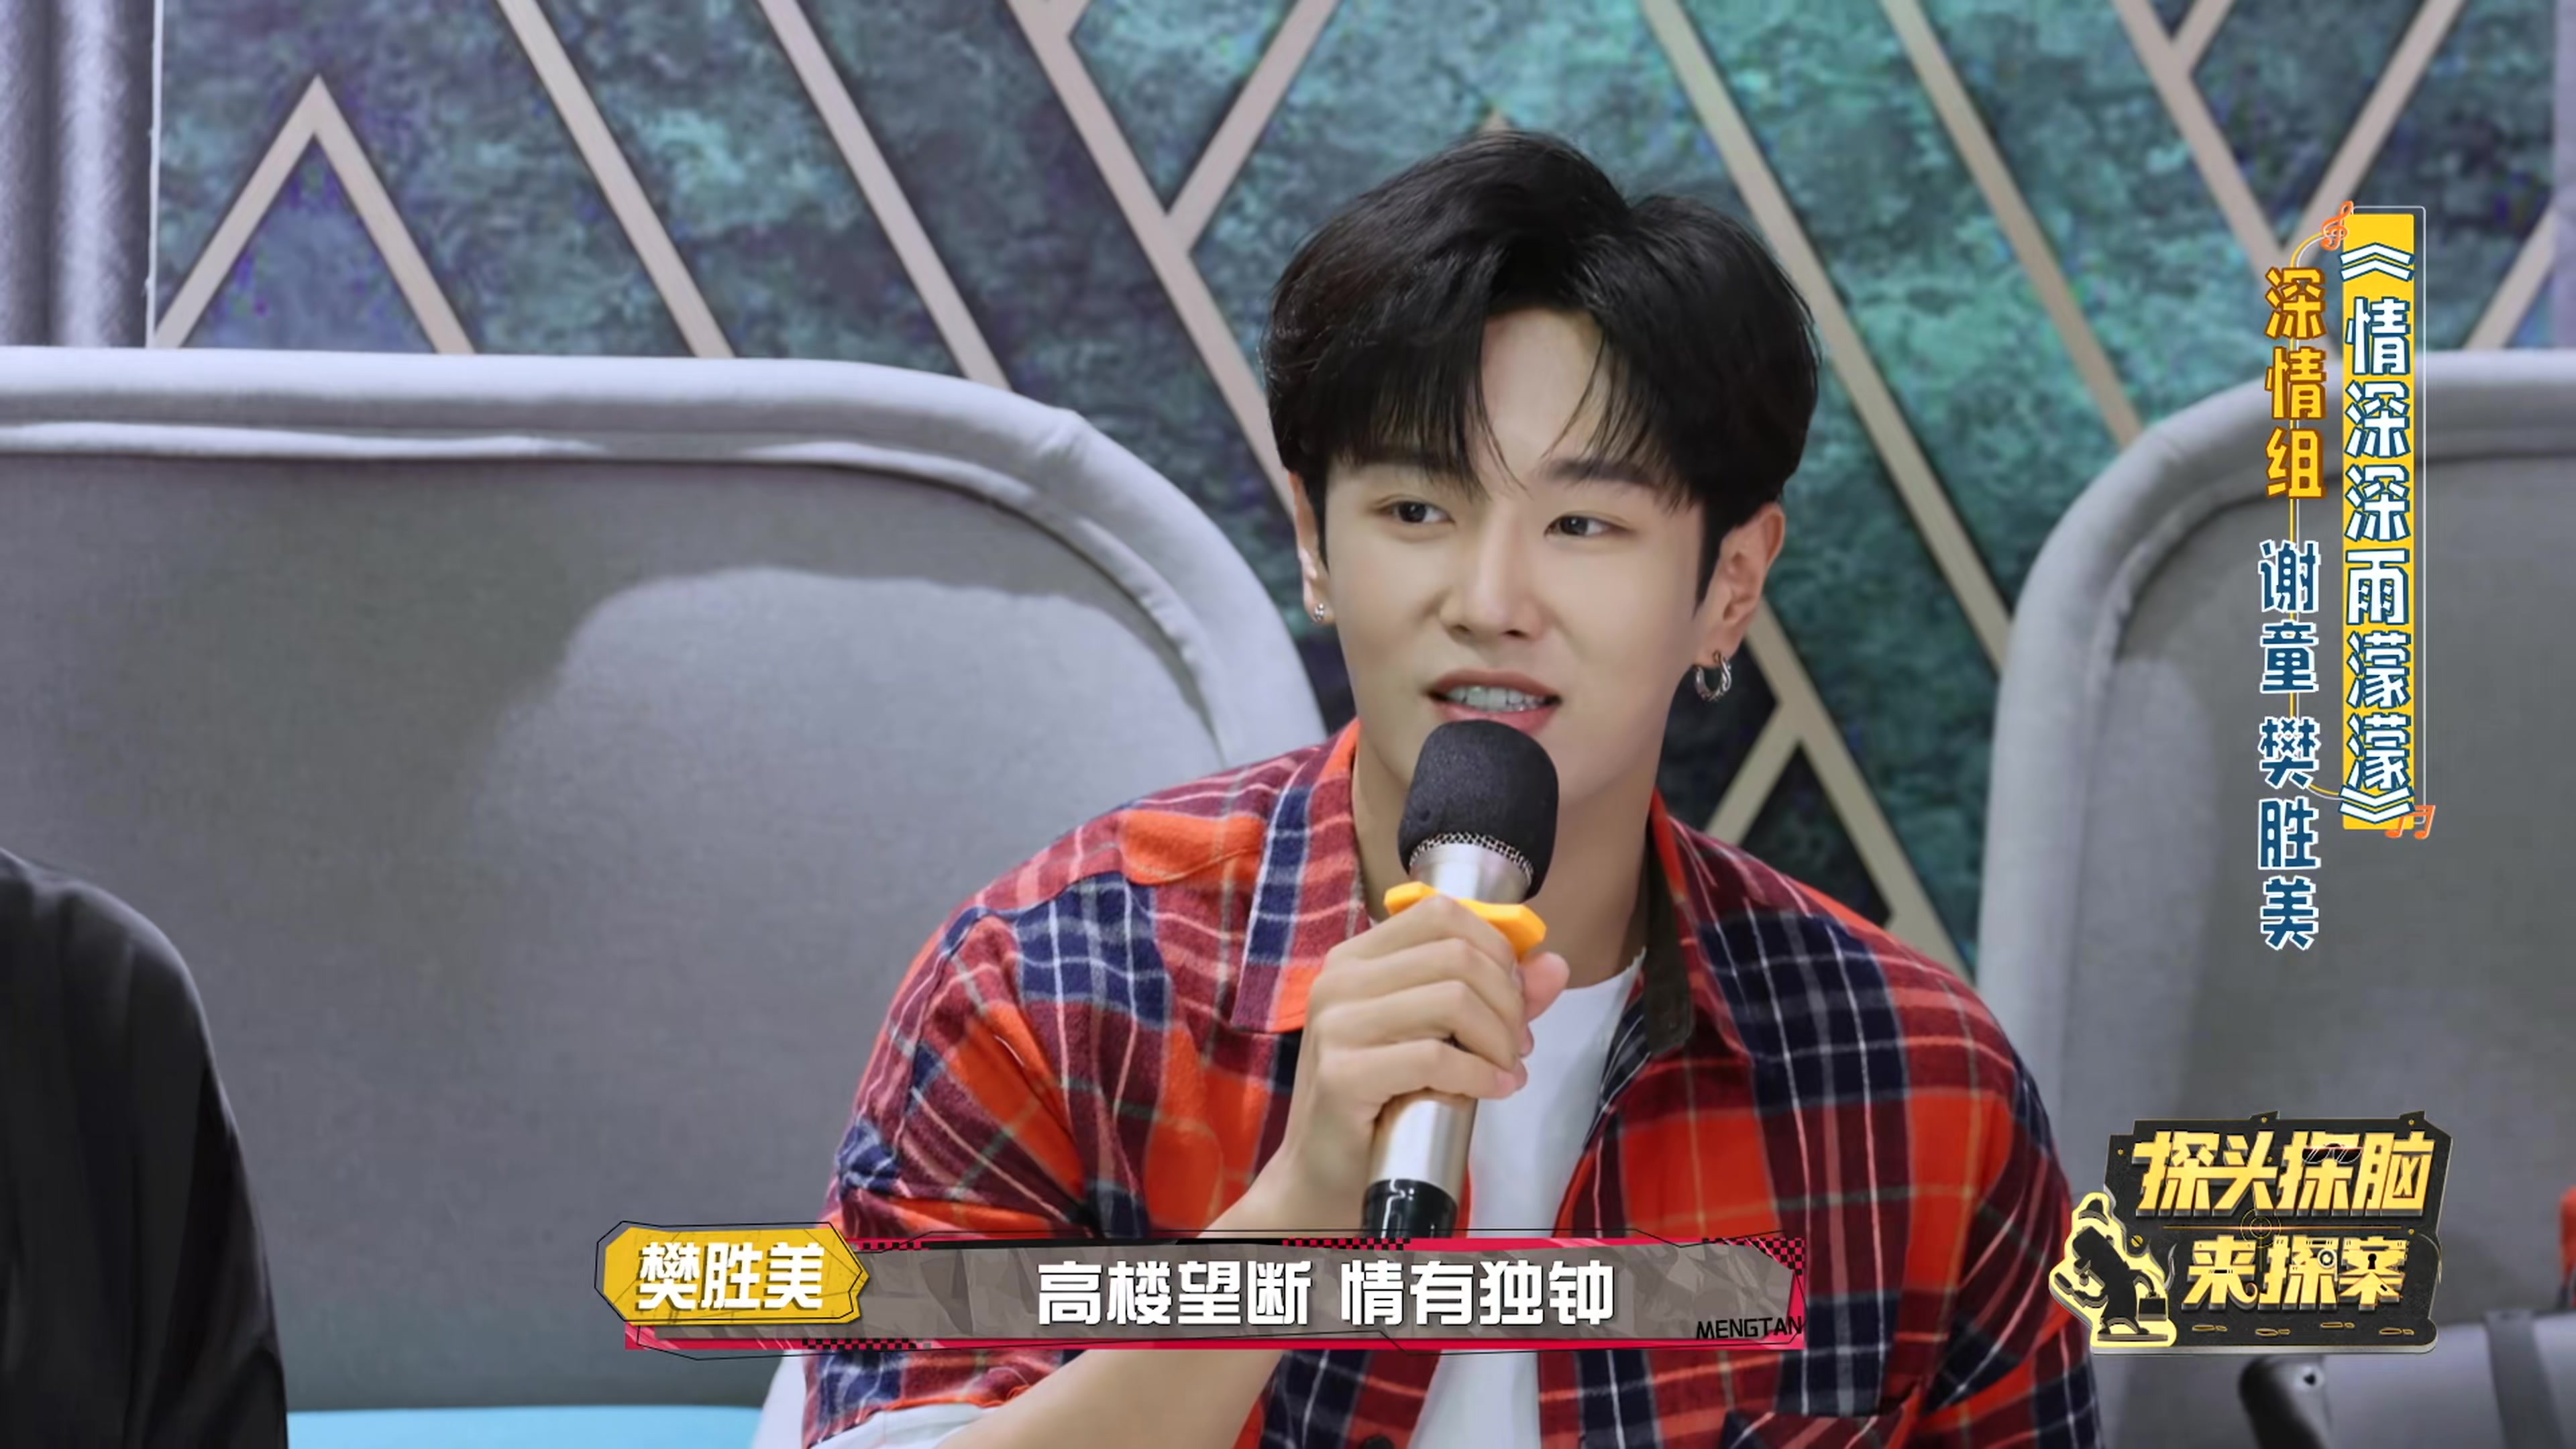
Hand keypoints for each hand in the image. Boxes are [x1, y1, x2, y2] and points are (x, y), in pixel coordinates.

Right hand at [1232, 893, 1570, 1233]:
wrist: (1324, 1172)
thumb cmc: (1381, 1100)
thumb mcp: (1437, 1037)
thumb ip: (1493, 997)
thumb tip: (1556, 966)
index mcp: (1357, 958)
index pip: (1441, 913)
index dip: (1496, 950)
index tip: (1513, 998)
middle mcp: (1339, 980)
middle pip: (1456, 955)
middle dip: (1507, 1001)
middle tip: (1518, 1045)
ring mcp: (1336, 1025)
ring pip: (1451, 1000)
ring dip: (1498, 1040)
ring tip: (1506, 1069)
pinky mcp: (1343, 1074)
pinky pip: (1435, 1058)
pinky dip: (1480, 1075)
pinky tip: (1495, 1090)